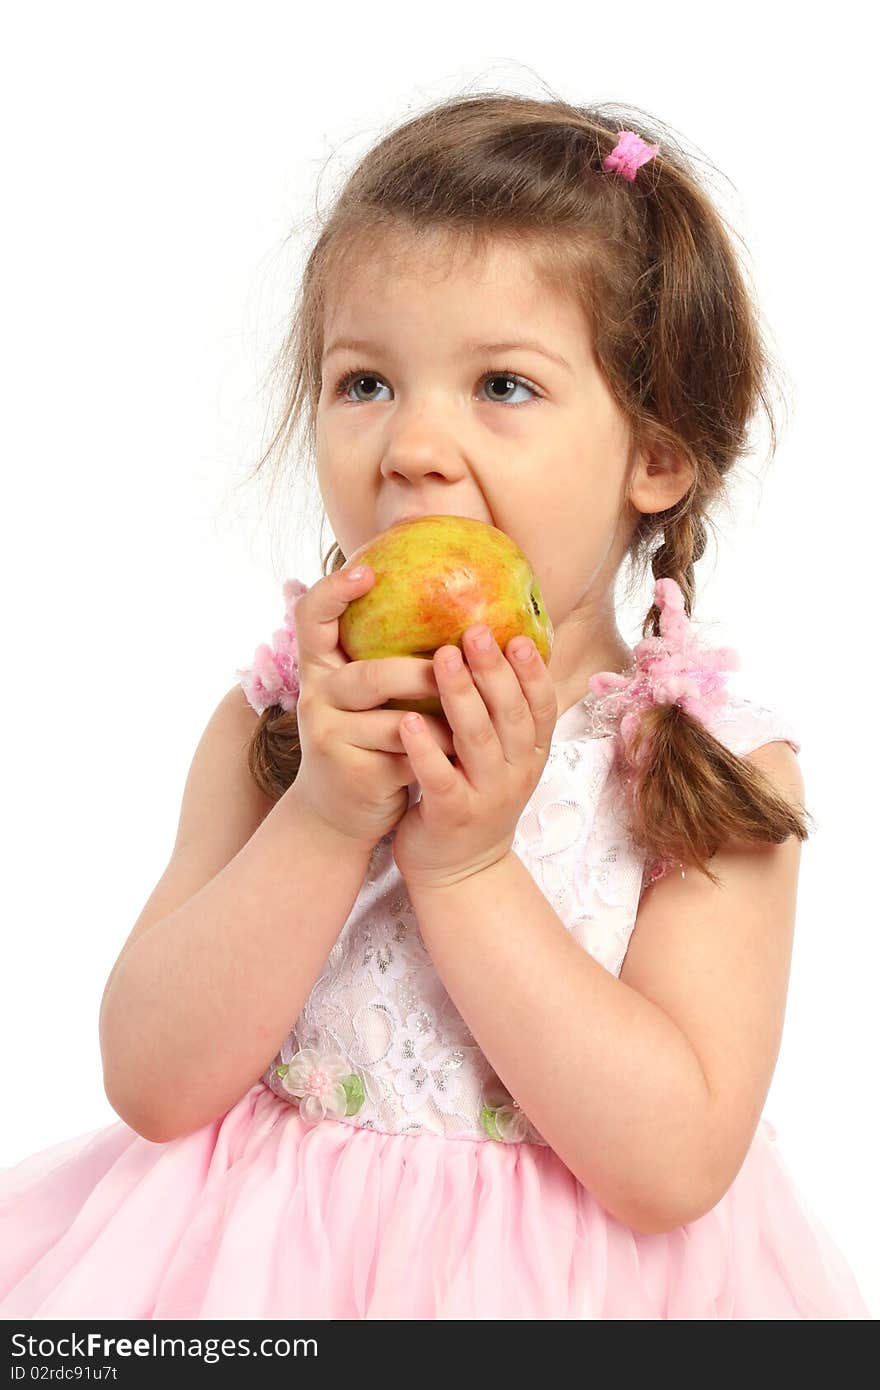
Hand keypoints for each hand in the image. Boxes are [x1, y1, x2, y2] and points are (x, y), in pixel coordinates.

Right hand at [289, 565, 455, 850]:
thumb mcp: (363, 696)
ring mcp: (328, 737)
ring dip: (444, 721)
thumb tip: (456, 607)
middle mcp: (315, 697)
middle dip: (421, 674)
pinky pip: (408, 757)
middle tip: (460, 667)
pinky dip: (441, 754)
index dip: (333, 590)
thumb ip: (384, 658)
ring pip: (396, 723)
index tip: (368, 571)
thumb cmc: (366, 738)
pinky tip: (465, 752)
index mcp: (319, 668)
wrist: (337, 813)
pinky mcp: (352, 774)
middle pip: (369, 675)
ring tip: (478, 716)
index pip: (310, 617)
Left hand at [391, 625, 557, 889]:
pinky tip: (407, 720)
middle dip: (494, 670)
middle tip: (475, 632)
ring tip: (442, 658)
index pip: (541, 707)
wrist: (461, 872)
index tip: (518, 637)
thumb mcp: (501, 760)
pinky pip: (439, 777)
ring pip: (477, 739)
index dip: (533, 672)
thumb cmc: (473, 799)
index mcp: (530, 755)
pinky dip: (425, 749)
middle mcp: (515, 774)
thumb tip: (494, 648)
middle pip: (510, 715)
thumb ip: (501, 716)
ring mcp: (486, 796)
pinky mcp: (452, 816)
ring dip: (461, 696)